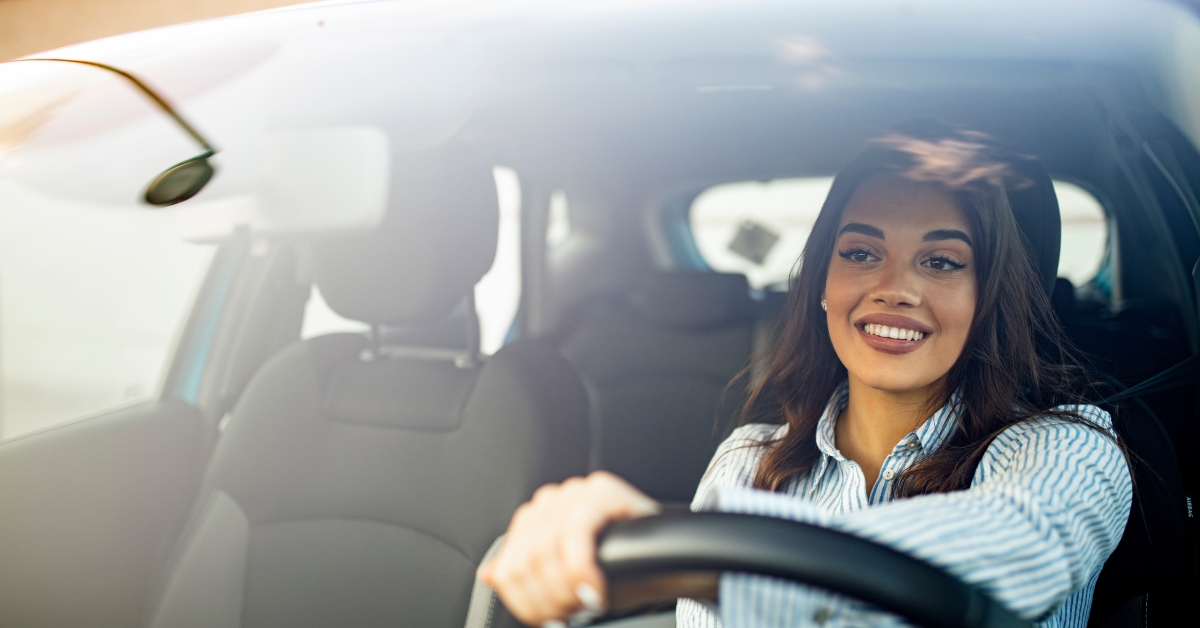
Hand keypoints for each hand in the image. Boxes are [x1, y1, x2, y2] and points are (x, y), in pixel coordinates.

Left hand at [477, 471, 660, 625]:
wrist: (673, 556)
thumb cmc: (621, 568)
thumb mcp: (566, 577)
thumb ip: (527, 574)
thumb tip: (491, 574)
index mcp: (536, 519)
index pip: (509, 564)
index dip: (525, 601)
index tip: (549, 620)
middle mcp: (551, 501)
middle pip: (524, 561)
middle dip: (546, 599)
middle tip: (571, 615)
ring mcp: (576, 492)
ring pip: (544, 550)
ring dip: (565, 590)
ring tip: (586, 605)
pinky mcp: (601, 492)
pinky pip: (576, 534)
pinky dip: (581, 571)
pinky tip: (596, 592)